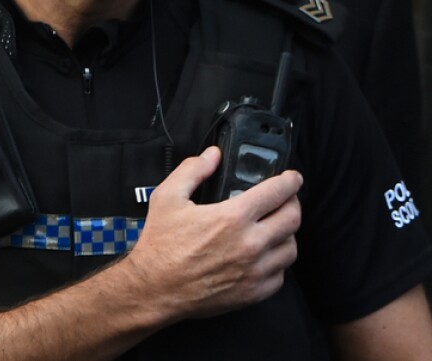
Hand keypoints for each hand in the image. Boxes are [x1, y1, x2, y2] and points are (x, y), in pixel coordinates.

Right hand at [120, 147, 301, 320]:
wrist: (155, 288)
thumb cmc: (160, 246)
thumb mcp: (167, 198)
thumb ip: (192, 171)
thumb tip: (212, 156)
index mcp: (232, 217)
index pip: (277, 192)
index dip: (290, 180)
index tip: (292, 178)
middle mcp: (250, 244)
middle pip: (293, 218)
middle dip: (292, 203)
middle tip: (284, 200)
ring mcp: (255, 271)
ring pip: (291, 248)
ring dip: (286, 234)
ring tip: (274, 228)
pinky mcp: (254, 292)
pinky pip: (281, 274)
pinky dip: (276, 262)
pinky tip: (263, 255)